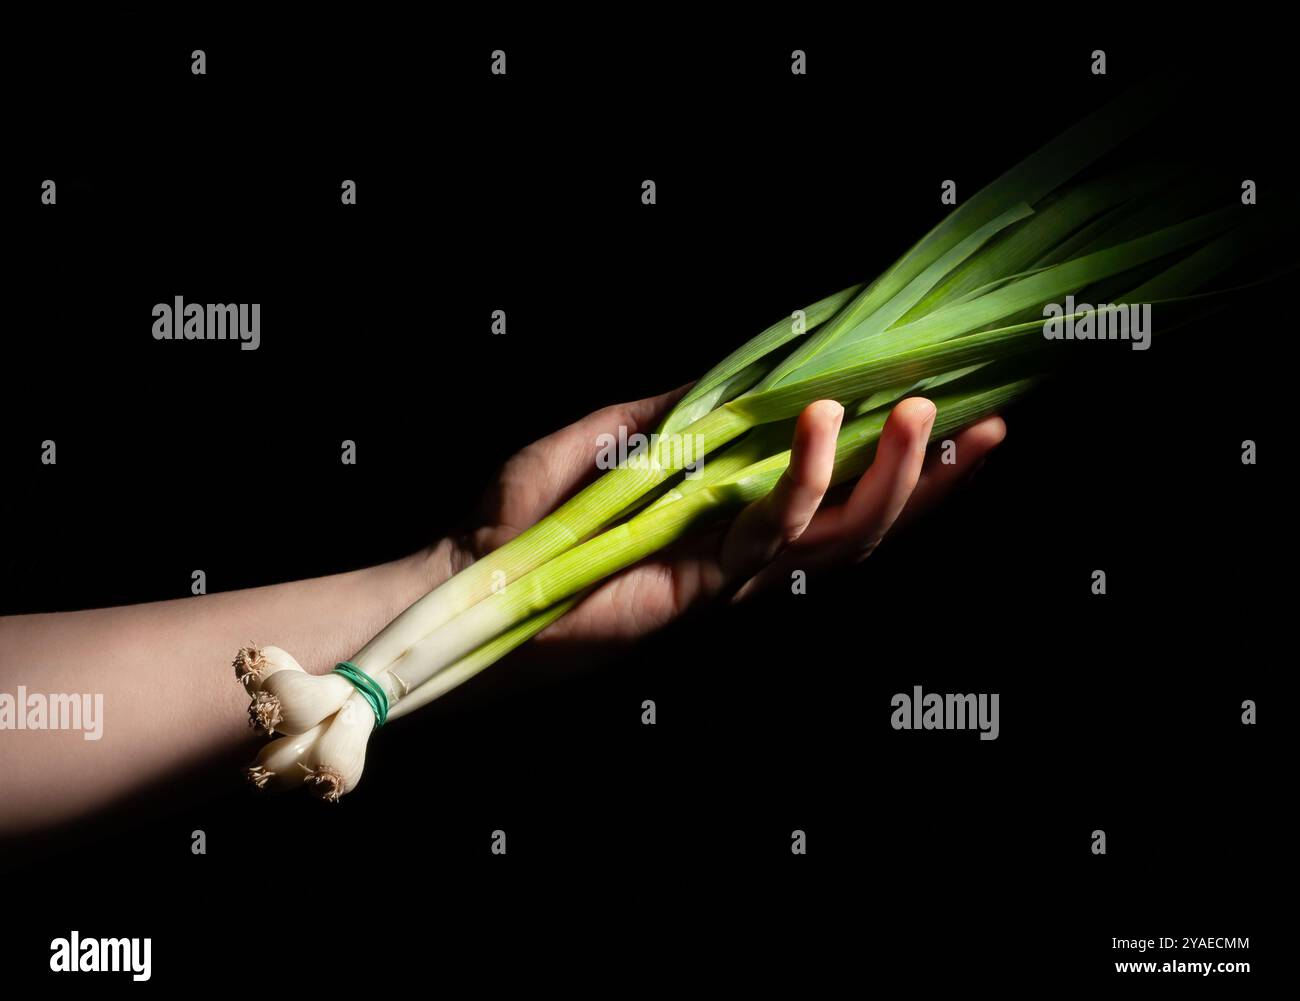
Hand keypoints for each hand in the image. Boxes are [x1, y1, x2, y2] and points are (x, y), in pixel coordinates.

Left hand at [440, 387, 1005, 661]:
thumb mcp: (616, 431)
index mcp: (737, 517)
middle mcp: (747, 554)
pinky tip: (818, 425)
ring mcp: (729, 576)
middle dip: (926, 475)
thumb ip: (683, 409)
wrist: (470, 570)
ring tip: (920, 412)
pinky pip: (766, 535)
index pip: (841, 491)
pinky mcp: (699, 590)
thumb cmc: (530, 506)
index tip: (966, 410)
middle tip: (975, 416)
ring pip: (836, 536)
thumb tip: (742, 373)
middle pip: (863, 522)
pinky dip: (798, 480)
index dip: (908, 463)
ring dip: (886, 476)